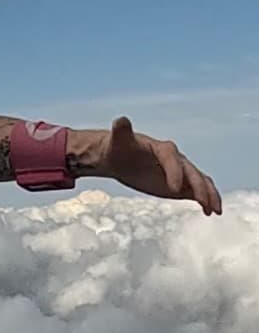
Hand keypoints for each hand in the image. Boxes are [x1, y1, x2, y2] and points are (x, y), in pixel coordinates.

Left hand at [99, 116, 221, 215]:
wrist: (120, 157)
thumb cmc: (118, 148)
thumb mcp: (118, 140)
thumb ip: (122, 131)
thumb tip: (120, 121)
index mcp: (162, 149)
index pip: (171, 158)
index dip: (174, 172)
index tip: (174, 189)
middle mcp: (174, 159)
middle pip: (191, 171)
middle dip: (198, 186)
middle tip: (203, 201)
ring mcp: (178, 172)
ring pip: (198, 181)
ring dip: (208, 194)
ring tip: (214, 210)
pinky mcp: (178, 184)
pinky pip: (194, 191)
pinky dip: (203, 200)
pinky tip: (209, 212)